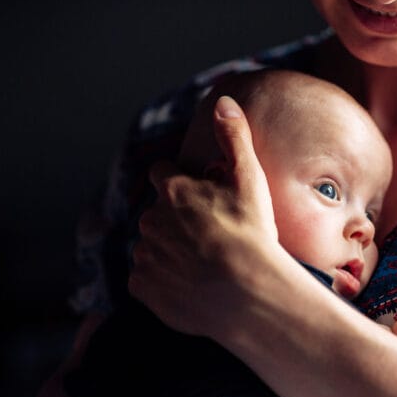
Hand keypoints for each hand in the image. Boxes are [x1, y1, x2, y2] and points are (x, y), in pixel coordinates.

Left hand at [129, 96, 277, 338]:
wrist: (250, 293)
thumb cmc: (254, 234)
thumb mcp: (250, 179)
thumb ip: (234, 137)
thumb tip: (224, 102)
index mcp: (173, 191)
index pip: (162, 174)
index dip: (179, 182)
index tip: (198, 197)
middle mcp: (151, 220)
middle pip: (158, 213)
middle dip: (176, 220)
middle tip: (210, 236)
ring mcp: (145, 255)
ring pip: (153, 246)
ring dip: (170, 251)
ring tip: (204, 265)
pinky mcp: (143, 288)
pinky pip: (147, 279)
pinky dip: (164, 281)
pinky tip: (192, 285)